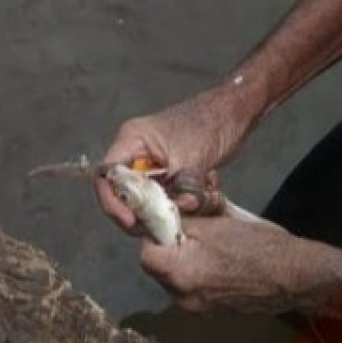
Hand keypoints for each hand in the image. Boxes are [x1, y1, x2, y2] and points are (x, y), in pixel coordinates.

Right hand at [95, 85, 259, 232]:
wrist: (234, 114)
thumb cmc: (212, 121)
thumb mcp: (195, 156)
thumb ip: (184, 185)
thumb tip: (180, 209)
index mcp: (132, 140)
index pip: (107, 176)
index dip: (112, 202)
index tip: (130, 220)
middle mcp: (134, 153)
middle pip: (119, 192)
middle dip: (134, 213)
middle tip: (150, 229)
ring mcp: (149, 164)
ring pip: (140, 199)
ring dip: (157, 211)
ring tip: (177, 216)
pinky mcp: (164, 174)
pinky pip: (159, 198)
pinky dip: (172, 206)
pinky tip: (191, 203)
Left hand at [140, 213, 338, 315]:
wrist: (296, 278)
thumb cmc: (259, 246)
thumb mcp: (217, 225)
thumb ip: (184, 223)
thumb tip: (164, 218)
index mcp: (180, 274)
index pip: (146, 253)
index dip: (155, 234)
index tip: (171, 222)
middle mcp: (182, 297)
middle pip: (159, 268)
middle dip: (170, 247)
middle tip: (192, 229)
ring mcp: (196, 309)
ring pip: (175, 278)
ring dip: (183, 260)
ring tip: (209, 245)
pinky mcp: (210, 313)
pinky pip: (192, 289)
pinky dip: (197, 273)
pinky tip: (219, 261)